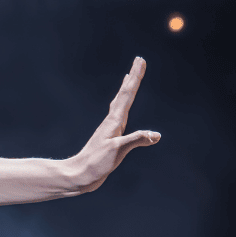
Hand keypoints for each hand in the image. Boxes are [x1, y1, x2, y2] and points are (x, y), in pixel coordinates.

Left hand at [73, 57, 160, 192]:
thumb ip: (135, 140)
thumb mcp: (117, 151)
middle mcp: (112, 122)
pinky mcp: (110, 138)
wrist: (79, 175)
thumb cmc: (96, 163)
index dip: (135, 78)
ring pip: (120, 103)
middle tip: (139, 60)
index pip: (126, 95)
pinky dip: (123, 107)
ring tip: (129, 79)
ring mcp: (110, 129)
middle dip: (133, 77)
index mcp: (114, 121)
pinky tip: (123, 112)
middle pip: (124, 94)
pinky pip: (119, 116)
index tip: (139, 60)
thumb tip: (156, 135)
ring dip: (126, 90)